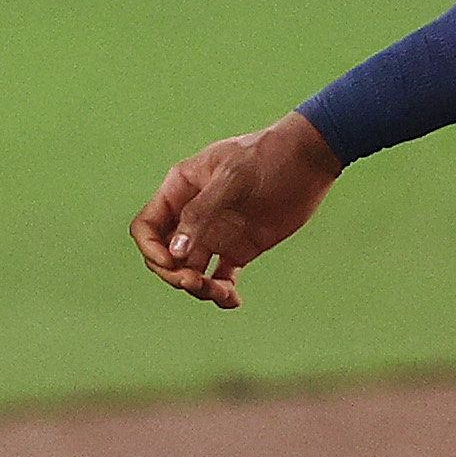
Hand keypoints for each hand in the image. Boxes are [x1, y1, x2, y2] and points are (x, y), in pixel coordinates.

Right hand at [132, 114, 343, 309]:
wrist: (308, 159)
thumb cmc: (267, 156)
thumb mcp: (231, 179)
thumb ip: (201, 213)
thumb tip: (175, 253)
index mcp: (180, 191)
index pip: (147, 226)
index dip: (151, 249)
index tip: (172, 263)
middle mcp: (192, 216)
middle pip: (166, 256)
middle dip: (175, 275)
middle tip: (196, 283)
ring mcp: (215, 234)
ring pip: (191, 271)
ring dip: (200, 288)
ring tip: (223, 294)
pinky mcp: (239, 249)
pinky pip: (220, 277)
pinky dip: (222, 293)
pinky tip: (234, 300)